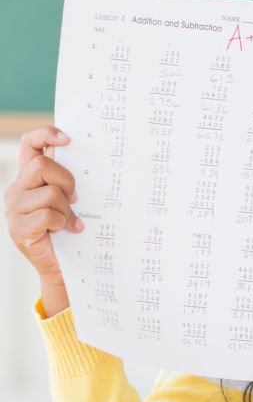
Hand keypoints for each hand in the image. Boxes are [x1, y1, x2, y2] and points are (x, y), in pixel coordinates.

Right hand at [4, 126, 81, 288]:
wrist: (63, 266)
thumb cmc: (68, 229)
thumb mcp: (68, 199)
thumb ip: (67, 180)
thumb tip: (89, 159)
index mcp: (28, 178)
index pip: (29, 144)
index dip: (45, 134)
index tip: (67, 139)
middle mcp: (16, 190)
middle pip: (41, 166)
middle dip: (66, 180)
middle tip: (75, 198)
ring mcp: (14, 210)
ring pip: (49, 192)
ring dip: (66, 208)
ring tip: (70, 220)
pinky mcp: (19, 229)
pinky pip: (47, 215)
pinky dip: (63, 222)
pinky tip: (68, 230)